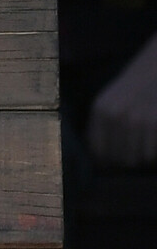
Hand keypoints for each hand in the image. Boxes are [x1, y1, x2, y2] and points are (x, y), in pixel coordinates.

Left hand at [88, 33, 156, 168]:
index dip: (105, 161)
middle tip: (133, 154)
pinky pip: (150, 154)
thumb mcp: (111, 100)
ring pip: (135, 159)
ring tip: (144, 146)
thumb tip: (99, 160)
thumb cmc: (137, 85)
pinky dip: (152, 154)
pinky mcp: (155, 122)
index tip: (113, 163)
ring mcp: (138, 119)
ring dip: (140, 158)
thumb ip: (102, 125)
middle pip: (116, 158)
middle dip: (124, 161)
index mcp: (101, 110)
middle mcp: (116, 115)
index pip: (97, 150)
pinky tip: (152, 143)